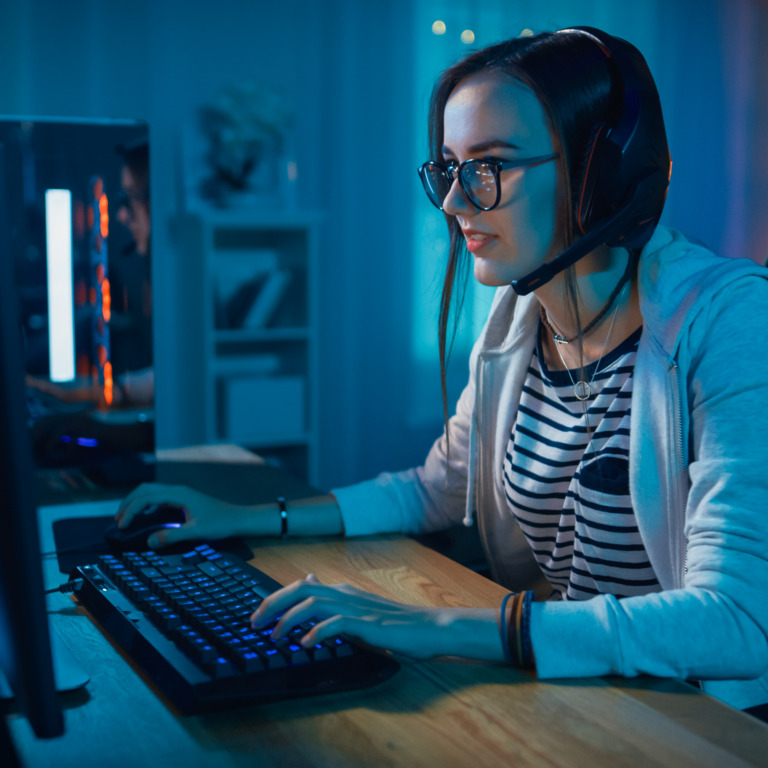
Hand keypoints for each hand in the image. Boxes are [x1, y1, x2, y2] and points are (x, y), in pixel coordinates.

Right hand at [115, 482, 245, 547]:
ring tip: (125, 518)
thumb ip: (172, 536)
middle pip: (145, 489)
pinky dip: (146, 504)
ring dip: (136, 502)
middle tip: (118, 521)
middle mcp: (178, 490)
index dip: (130, 511)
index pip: (146, 498)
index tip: (121, 526)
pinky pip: (159, 497)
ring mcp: (181, 493)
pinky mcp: (184, 499)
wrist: (239, 518)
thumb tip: (149, 542)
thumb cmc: (221, 523)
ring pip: (151, 491)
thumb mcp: (196, 532)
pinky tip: (144, 517)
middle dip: (128, 503)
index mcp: (179, 494)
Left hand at [251, 574, 450, 658]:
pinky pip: (337, 623)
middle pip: (301, 589)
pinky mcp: (367, 624)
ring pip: (314, 603)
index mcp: (341, 591)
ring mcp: (356, 608)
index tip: (257, 616)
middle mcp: (344, 594)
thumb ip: (331, 597)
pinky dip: (318, 632)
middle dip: (273, 604)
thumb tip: (308, 578)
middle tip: (254, 624)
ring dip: (290, 619)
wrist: (425, 628)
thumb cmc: (391, 622)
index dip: (275, 598)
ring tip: (276, 636)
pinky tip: (306, 644)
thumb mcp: (355, 606)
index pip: (300, 586)